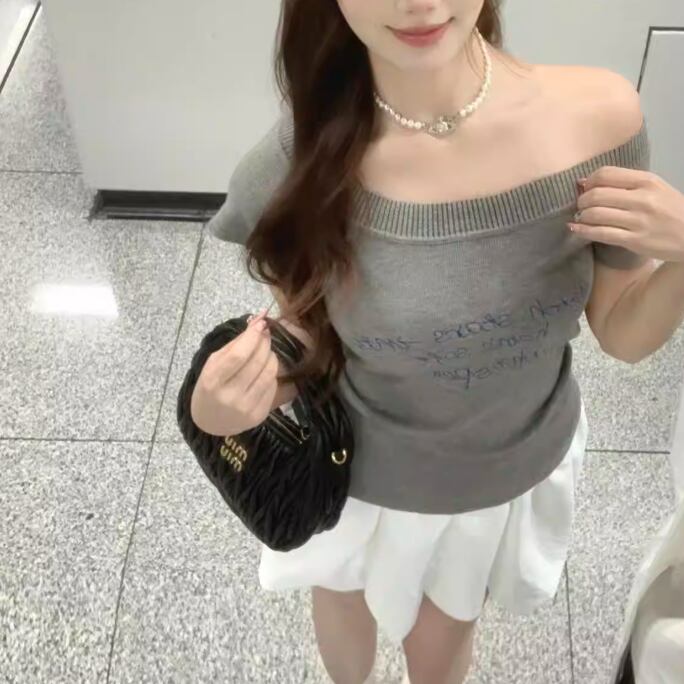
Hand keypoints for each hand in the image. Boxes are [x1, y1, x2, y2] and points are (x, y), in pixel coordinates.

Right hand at [190, 313, 278, 435]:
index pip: (239, 355)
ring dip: (271, 356)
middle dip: (265, 343)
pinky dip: (270, 374)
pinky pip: (272, 386)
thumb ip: (236, 342)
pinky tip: (262, 372)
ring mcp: (246, 408)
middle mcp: (230, 396)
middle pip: (257, 362)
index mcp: (213, 381)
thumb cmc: (210, 387)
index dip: (253, 336)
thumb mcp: (214, 363)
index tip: (261, 323)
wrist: (209, 423)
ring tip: (265, 352)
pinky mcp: (259, 416)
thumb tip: (259, 318)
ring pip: (269, 373)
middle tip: (265, 334)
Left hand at [569, 167, 683, 262]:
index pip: (606, 174)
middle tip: (580, 205)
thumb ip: (624, 183)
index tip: (584, 188)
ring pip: (596, 214)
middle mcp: (642, 199)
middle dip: (581, 200)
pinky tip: (576, 229)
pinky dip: (583, 230)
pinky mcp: (634, 240)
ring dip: (581, 216)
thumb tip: (584, 181)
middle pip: (596, 194)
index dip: (589, 181)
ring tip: (580, 217)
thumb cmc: (670, 210)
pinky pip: (601, 234)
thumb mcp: (654, 188)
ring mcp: (638, 221)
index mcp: (646, 181)